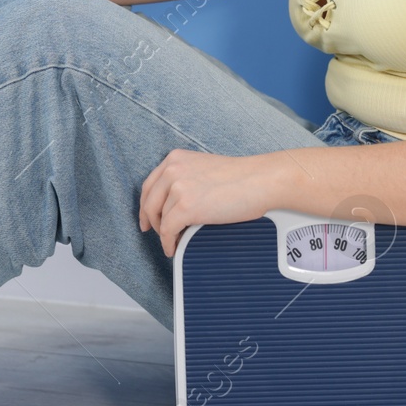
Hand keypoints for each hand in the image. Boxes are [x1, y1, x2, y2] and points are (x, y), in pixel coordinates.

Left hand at [138, 148, 273, 256]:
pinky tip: (175, 247)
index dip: (146, 204)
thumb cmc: (242, 177)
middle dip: (150, 220)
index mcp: (176, 159)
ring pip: (160, 219)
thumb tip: (174, 203)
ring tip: (174, 241)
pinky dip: (168, 243)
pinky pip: (168, 231)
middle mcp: (172, 170)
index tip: (147, 217)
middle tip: (153, 232)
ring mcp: (177, 188)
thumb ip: (186, 178)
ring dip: (164, 234)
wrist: (260, 180)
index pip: (150, 185)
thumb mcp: (204, 168)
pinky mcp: (185, 207)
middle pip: (149, 202)